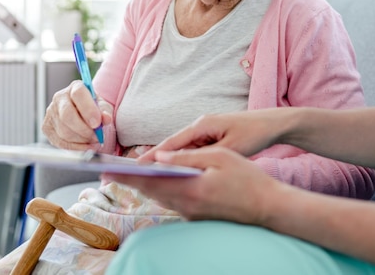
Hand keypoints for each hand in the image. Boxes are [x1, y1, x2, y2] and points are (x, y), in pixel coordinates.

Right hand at [42, 80, 112, 150]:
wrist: (83, 114)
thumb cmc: (93, 109)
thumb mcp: (103, 107)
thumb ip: (105, 111)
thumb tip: (106, 118)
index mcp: (75, 87)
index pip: (78, 94)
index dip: (88, 109)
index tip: (97, 123)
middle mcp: (60, 98)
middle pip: (67, 115)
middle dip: (84, 129)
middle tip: (97, 136)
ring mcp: (51, 112)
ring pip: (64, 131)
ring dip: (82, 140)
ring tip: (94, 140)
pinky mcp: (47, 127)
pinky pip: (60, 142)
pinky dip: (76, 147)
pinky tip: (86, 146)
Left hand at [105, 147, 286, 222]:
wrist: (268, 207)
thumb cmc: (248, 178)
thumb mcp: (220, 157)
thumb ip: (186, 157)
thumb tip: (158, 157)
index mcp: (190, 189)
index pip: (150, 182)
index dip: (125, 176)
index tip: (105, 171)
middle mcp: (187, 206)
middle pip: (150, 192)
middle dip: (128, 181)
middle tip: (107, 173)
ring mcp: (191, 214)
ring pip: (159, 199)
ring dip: (143, 187)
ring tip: (125, 176)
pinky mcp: (197, 217)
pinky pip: (171, 203)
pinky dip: (159, 192)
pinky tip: (154, 183)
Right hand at [138, 109, 285, 162]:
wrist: (271, 125)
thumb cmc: (253, 134)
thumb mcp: (231, 149)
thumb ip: (206, 158)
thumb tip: (182, 166)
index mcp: (202, 125)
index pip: (172, 143)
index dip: (154, 155)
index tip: (137, 167)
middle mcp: (200, 126)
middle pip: (172, 147)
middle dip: (155, 160)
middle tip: (136, 174)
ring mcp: (204, 132)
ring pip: (181, 150)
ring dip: (167, 163)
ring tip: (149, 178)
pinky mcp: (210, 138)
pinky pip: (191, 152)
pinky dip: (182, 163)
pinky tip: (174, 175)